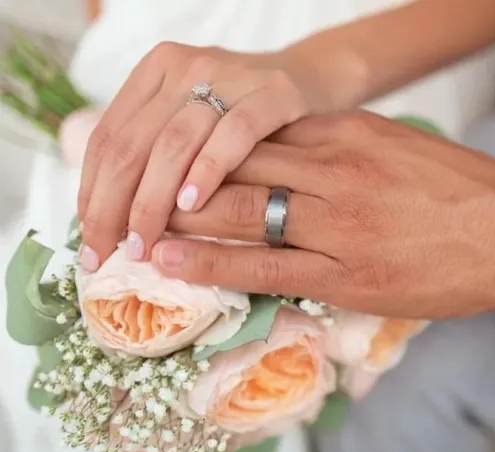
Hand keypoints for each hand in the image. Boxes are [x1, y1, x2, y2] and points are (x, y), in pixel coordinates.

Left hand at [78, 42, 309, 271]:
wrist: (314, 79)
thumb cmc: (246, 115)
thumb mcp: (195, 120)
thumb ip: (157, 152)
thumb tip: (111, 219)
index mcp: (157, 71)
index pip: (108, 137)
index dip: (92, 192)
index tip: (91, 240)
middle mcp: (186, 67)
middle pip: (133, 143)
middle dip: (114, 205)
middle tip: (110, 252)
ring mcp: (231, 76)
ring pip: (174, 143)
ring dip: (152, 199)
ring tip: (143, 242)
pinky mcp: (273, 93)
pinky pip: (233, 134)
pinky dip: (208, 171)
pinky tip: (192, 205)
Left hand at [153, 111, 494, 318]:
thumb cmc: (468, 193)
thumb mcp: (403, 148)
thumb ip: (348, 148)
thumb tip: (298, 156)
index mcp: (350, 133)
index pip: (259, 132)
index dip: (207, 145)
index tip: (173, 155)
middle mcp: (336, 169)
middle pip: (236, 164)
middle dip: (180, 178)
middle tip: (133, 189)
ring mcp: (340, 222)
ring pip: (240, 211)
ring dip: (180, 217)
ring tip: (134, 225)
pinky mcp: (347, 272)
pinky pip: (264, 266)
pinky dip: (210, 262)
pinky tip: (171, 261)